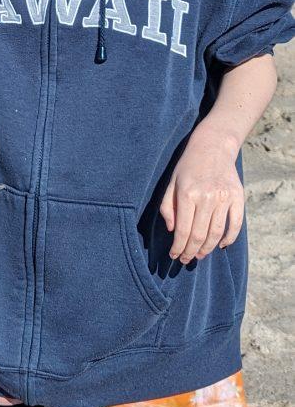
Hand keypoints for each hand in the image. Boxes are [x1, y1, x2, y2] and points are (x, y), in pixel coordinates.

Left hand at [159, 124, 244, 263]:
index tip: (174, 256)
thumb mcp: (171, 183)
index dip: (178, 247)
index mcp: (187, 193)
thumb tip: (173, 231)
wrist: (213, 146)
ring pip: (216, 233)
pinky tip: (220, 246)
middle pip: (199, 235)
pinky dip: (229, 239)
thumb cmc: (187, 166)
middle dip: (191, 252)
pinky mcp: (238, 197)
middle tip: (186, 259)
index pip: (183, 230)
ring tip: (199, 255)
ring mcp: (224, 198)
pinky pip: (235, 225)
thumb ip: (168, 207)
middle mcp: (207, 197)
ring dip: (207, 249)